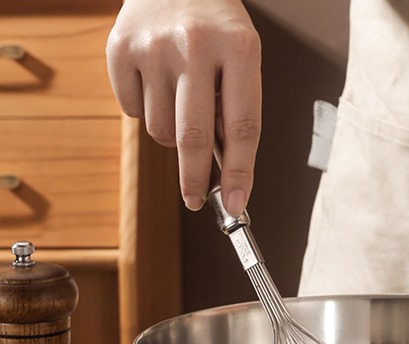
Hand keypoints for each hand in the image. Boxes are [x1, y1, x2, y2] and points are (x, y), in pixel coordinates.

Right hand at [106, 0, 261, 214]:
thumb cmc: (216, 27)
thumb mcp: (242, 59)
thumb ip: (236, 110)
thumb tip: (222, 172)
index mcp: (239, 48)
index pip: (243, 128)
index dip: (239, 173)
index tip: (234, 204)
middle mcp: (194, 45)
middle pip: (193, 136)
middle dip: (195, 180)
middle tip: (196, 200)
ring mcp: (153, 45)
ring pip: (160, 130)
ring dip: (171, 134)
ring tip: (180, 102)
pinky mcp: (119, 47)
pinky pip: (132, 111)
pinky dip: (145, 110)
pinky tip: (156, 83)